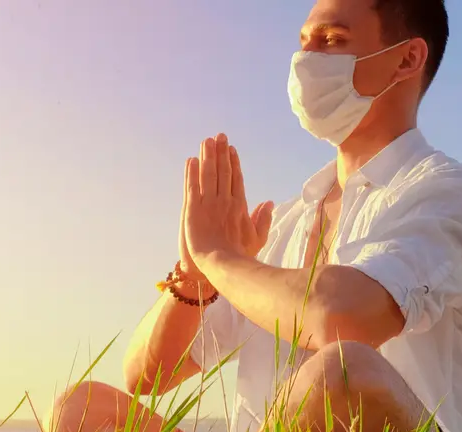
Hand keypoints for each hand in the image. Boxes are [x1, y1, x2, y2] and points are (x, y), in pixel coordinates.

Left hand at [183, 133, 273, 270]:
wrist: (222, 265)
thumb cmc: (240, 256)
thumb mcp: (257, 238)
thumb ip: (264, 219)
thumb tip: (269, 202)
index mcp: (240, 206)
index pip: (236, 178)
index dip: (233, 162)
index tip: (230, 148)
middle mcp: (224, 200)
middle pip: (223, 171)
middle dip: (220, 152)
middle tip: (218, 135)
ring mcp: (208, 203)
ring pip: (208, 174)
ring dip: (207, 156)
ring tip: (206, 141)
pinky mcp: (192, 209)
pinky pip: (192, 186)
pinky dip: (191, 173)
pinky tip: (191, 160)